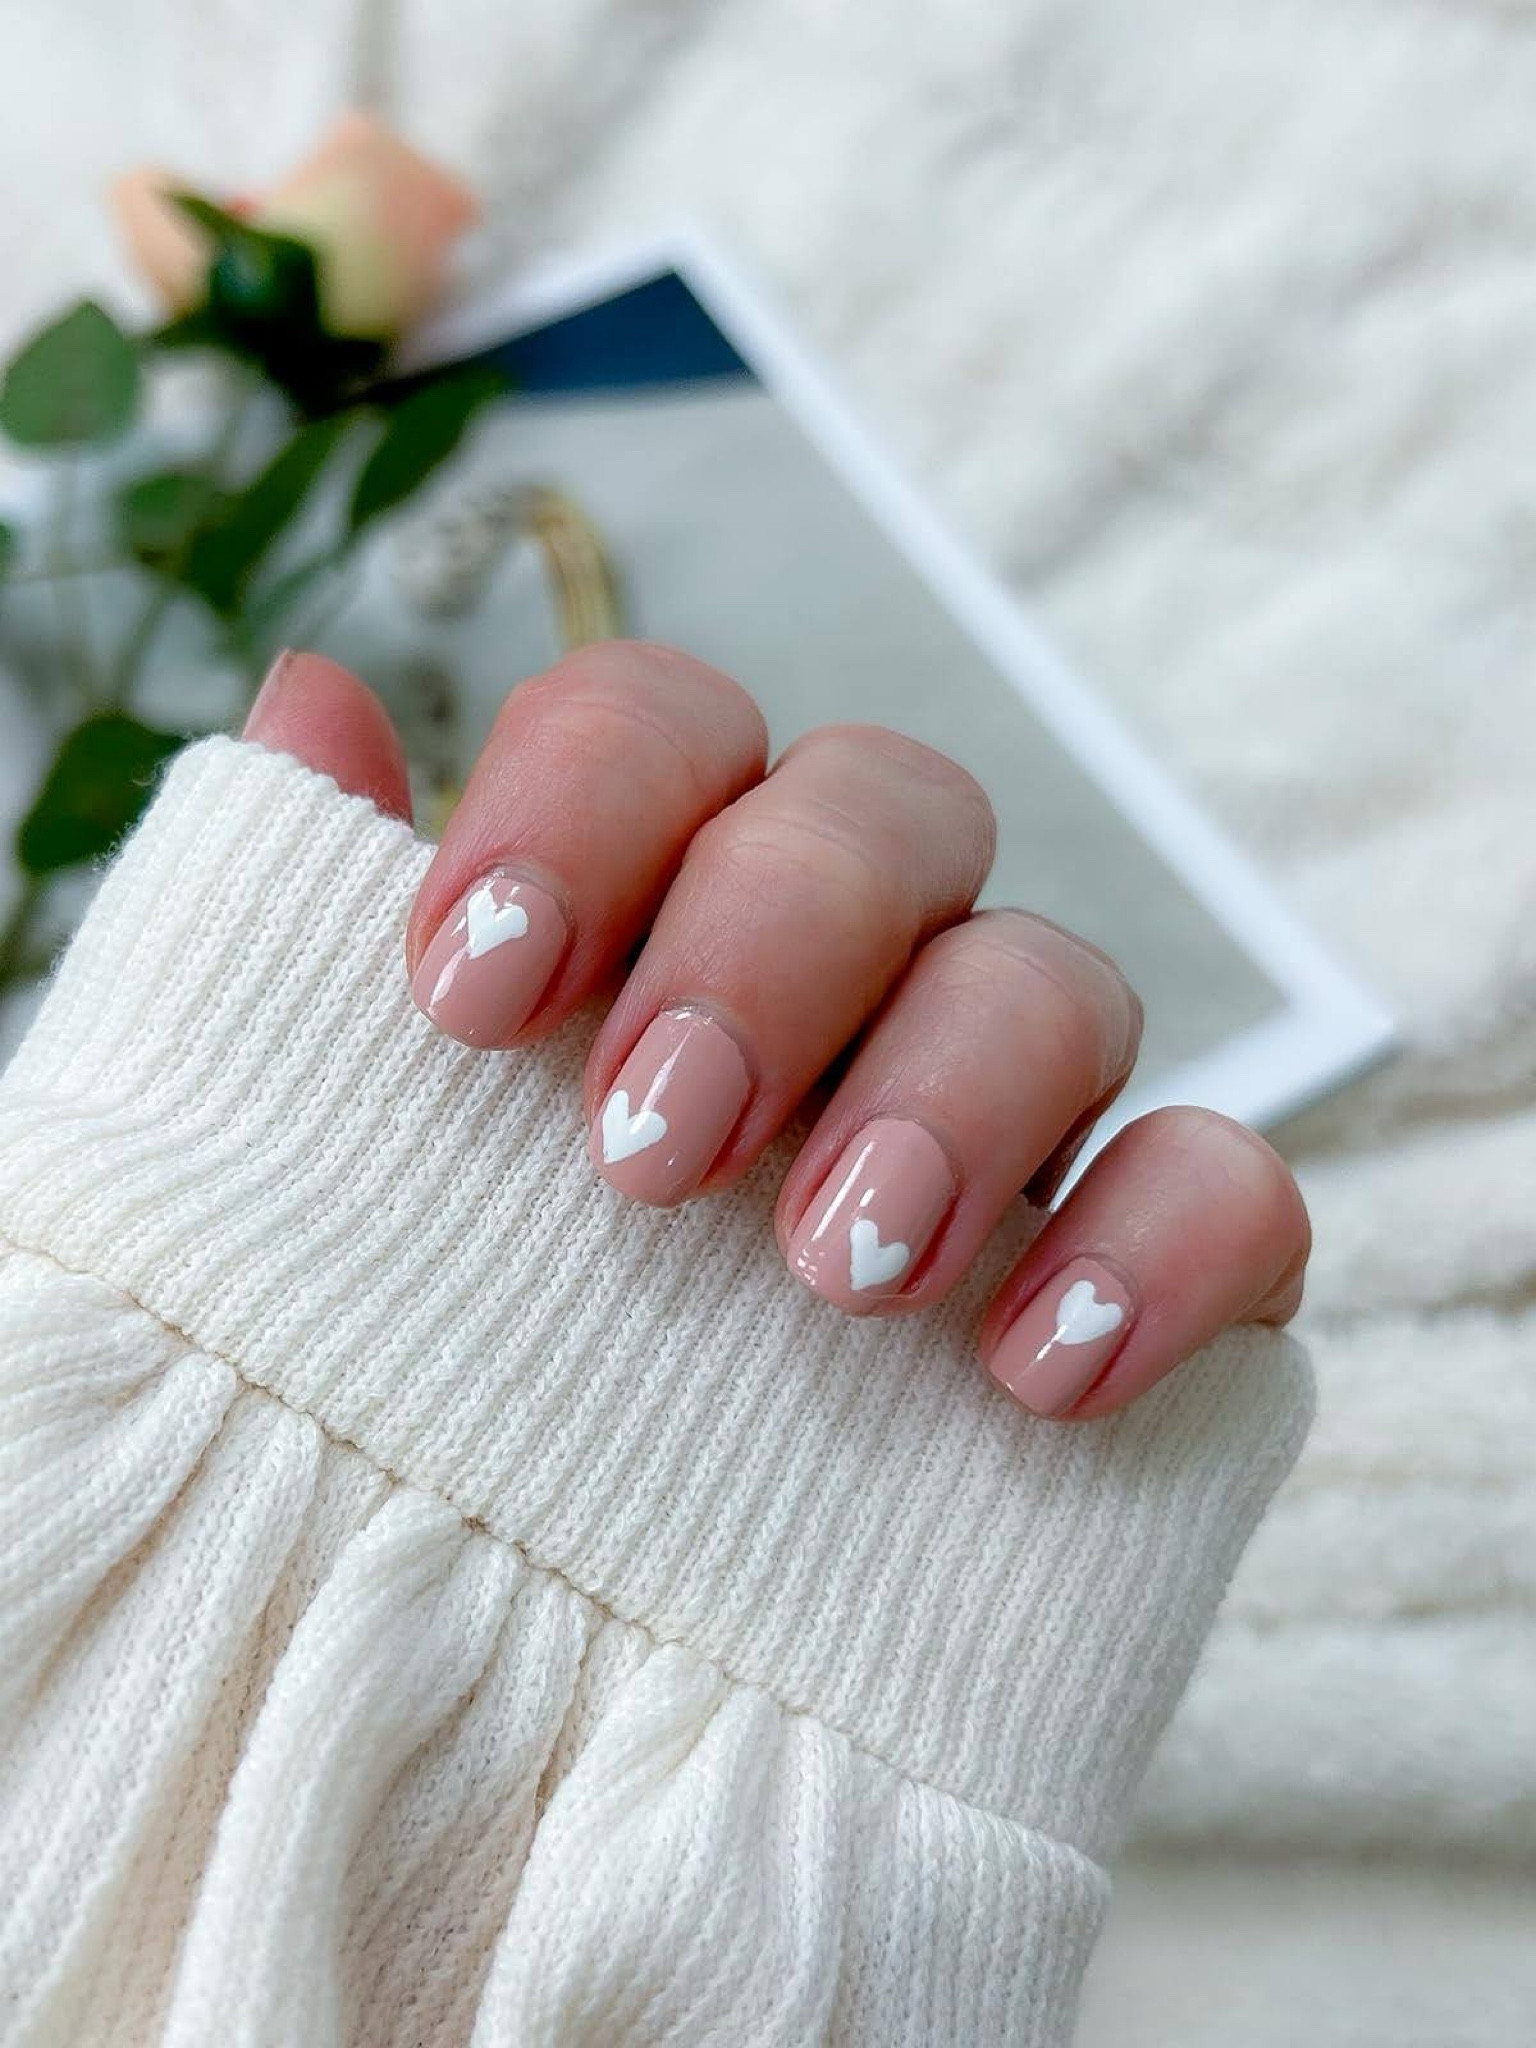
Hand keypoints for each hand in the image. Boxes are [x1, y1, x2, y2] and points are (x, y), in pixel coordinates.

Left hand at [245, 644, 1308, 1420]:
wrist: (542, 1675)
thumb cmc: (413, 1378)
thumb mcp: (306, 1167)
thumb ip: (297, 934)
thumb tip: (313, 691)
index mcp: (653, 900)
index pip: (665, 725)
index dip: (584, 803)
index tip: (471, 995)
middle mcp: (853, 972)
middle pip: (884, 809)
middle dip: (770, 945)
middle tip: (648, 1156)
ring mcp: (1010, 1114)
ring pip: (1058, 975)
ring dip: (952, 1096)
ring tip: (835, 1272)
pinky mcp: (1149, 1271)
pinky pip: (1232, 1189)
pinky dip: (1159, 1247)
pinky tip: (1039, 1373)